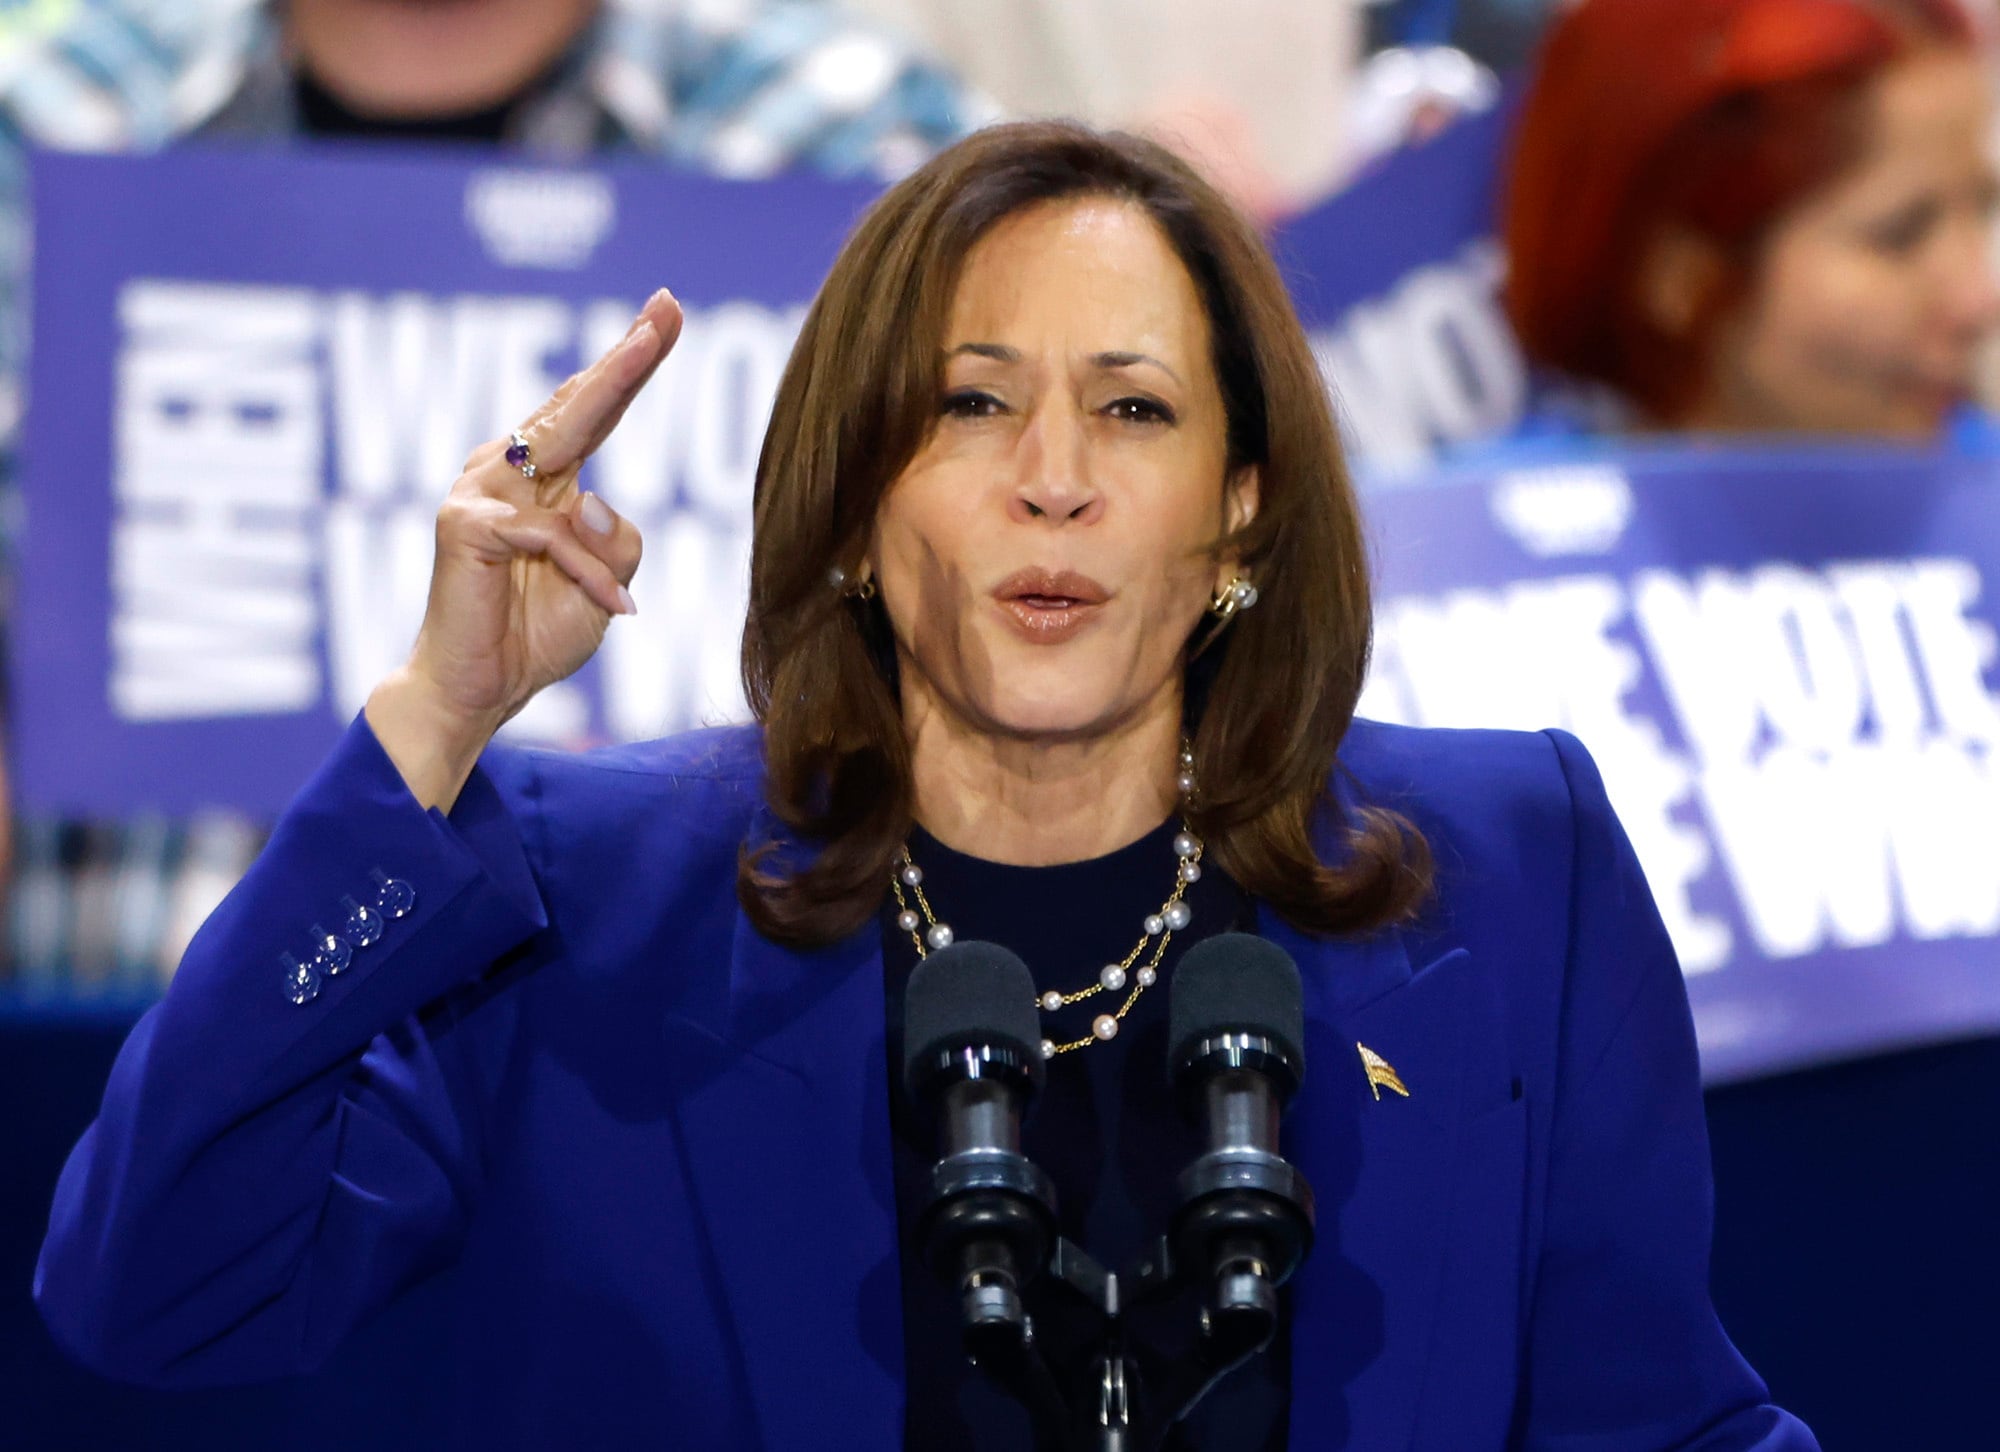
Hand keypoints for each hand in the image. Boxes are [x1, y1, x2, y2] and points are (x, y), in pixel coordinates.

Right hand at [366, 289, 682, 808]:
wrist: (482, 689)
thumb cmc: (540, 631)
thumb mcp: (610, 585)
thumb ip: (618, 541)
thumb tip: (594, 497)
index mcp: (547, 478)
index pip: (596, 411)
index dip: (631, 363)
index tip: (668, 312)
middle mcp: (509, 470)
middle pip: (575, 405)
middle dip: (624, 357)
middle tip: (666, 308)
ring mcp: (480, 490)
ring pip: (561, 454)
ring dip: (609, 432)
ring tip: (644, 381)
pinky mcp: (465, 526)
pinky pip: (549, 537)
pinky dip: (587, 574)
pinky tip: (615, 608)